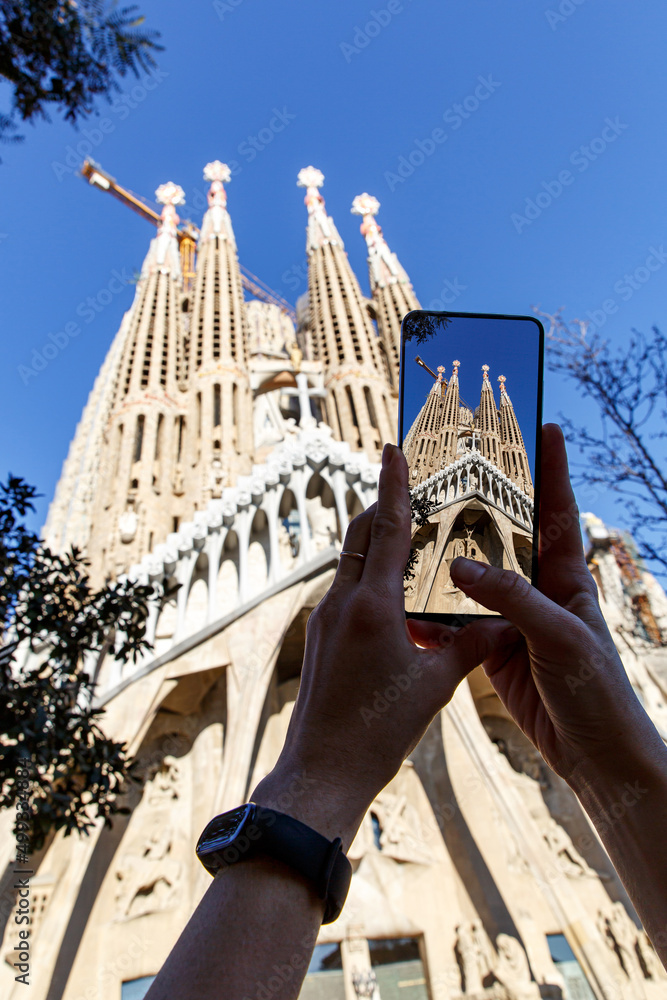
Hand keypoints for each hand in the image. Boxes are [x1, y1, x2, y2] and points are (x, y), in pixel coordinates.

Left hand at [254, 443, 497, 847]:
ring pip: (349, 563)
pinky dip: (366, 578)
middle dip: (381, 507)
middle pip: (360, 537)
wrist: (322, 769)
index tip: (392, 449)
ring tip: (404, 539)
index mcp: (372, 607)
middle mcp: (342, 604)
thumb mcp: (434, 686)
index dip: (394, 486)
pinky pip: (344, 591)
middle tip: (404, 487)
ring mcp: (325, 620)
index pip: (386, 530)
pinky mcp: (320, 637)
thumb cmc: (378, 730)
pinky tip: (389, 596)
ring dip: (373, 544)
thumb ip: (468, 648)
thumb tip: (500, 626)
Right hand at [408, 424, 655, 786]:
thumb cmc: (597, 691)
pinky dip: (434, 621)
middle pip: (508, 539)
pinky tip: (409, 614)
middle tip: (454, 474)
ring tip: (414, 538)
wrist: (595, 755)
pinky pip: (459, 627)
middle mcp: (540, 594)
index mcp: (567, 580)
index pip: (560, 512)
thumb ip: (511, 600)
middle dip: (484, 507)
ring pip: (475, 584)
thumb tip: (461, 568)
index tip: (546, 428)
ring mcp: (516, 623)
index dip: (554, 469)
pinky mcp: (495, 653)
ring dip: (448, 565)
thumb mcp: (559, 637)